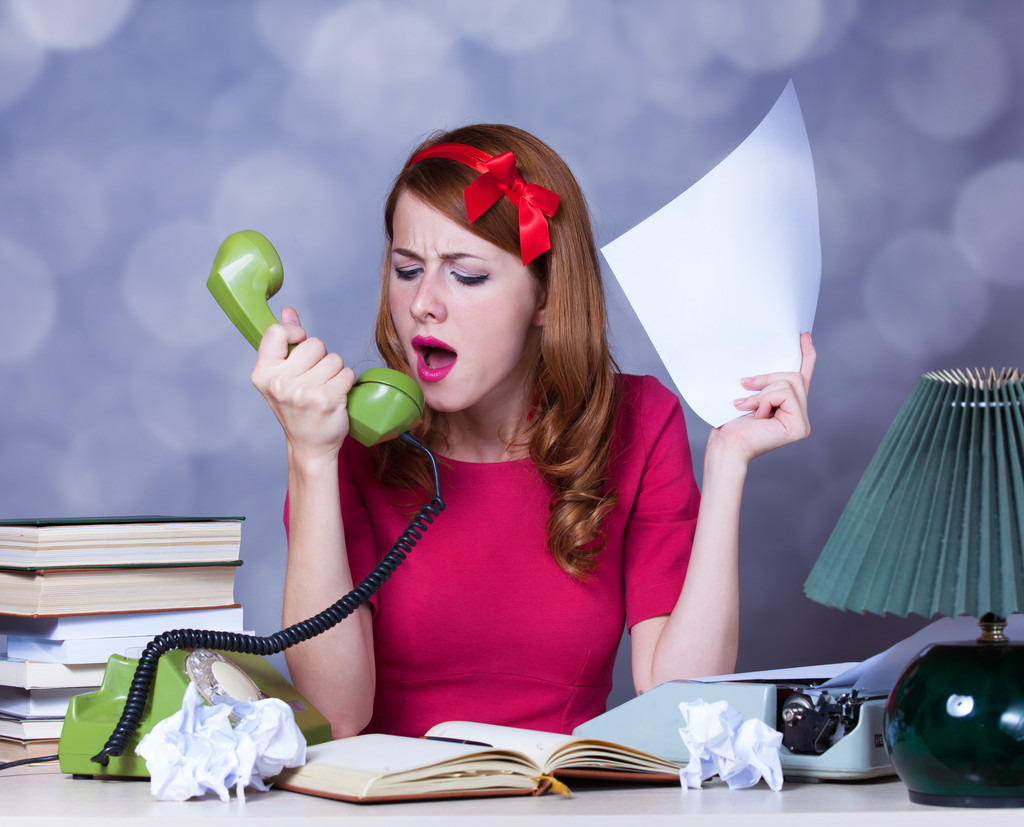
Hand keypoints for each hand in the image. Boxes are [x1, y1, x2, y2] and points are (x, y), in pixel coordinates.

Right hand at [250, 307, 356, 462]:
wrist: (309, 445)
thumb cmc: (296, 408)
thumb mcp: (282, 376)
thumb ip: (284, 342)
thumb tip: (288, 311)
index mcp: (263, 374)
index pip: (276, 332)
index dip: (294, 332)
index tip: (300, 343)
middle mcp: (280, 383)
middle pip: (314, 344)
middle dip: (320, 357)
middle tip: (314, 378)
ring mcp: (303, 393)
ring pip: (334, 358)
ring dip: (335, 371)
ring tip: (325, 388)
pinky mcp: (327, 400)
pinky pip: (347, 373)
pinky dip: (347, 382)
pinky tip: (336, 395)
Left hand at [708, 331, 815, 464]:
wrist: (725, 445)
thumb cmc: (731, 423)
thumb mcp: (749, 393)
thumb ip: (764, 382)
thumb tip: (771, 358)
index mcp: (790, 407)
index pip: (803, 377)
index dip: (805, 355)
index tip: (803, 335)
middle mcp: (801, 415)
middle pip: (795, 376)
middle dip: (767, 378)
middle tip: (743, 384)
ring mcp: (802, 422)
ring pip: (790, 383)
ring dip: (762, 391)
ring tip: (744, 405)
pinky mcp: (799, 427)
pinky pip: (785, 394)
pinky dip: (765, 399)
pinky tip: (755, 415)